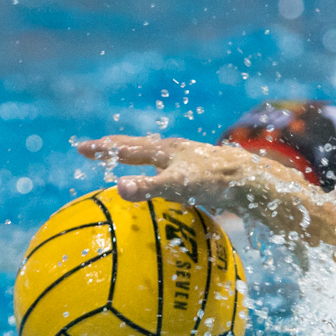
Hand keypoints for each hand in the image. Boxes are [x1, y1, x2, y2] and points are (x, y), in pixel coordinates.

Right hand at [76, 134, 291, 213]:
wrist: (256, 180)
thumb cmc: (217, 182)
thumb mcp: (179, 186)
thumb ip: (148, 188)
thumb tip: (118, 188)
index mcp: (165, 151)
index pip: (126, 148)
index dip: (103, 149)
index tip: (80, 147)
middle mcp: (177, 151)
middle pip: (140, 147)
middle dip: (117, 148)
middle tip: (97, 149)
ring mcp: (191, 160)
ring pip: (159, 156)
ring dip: (141, 157)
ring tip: (131, 160)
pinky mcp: (205, 173)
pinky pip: (175, 172)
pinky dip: (162, 175)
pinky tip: (169, 185)